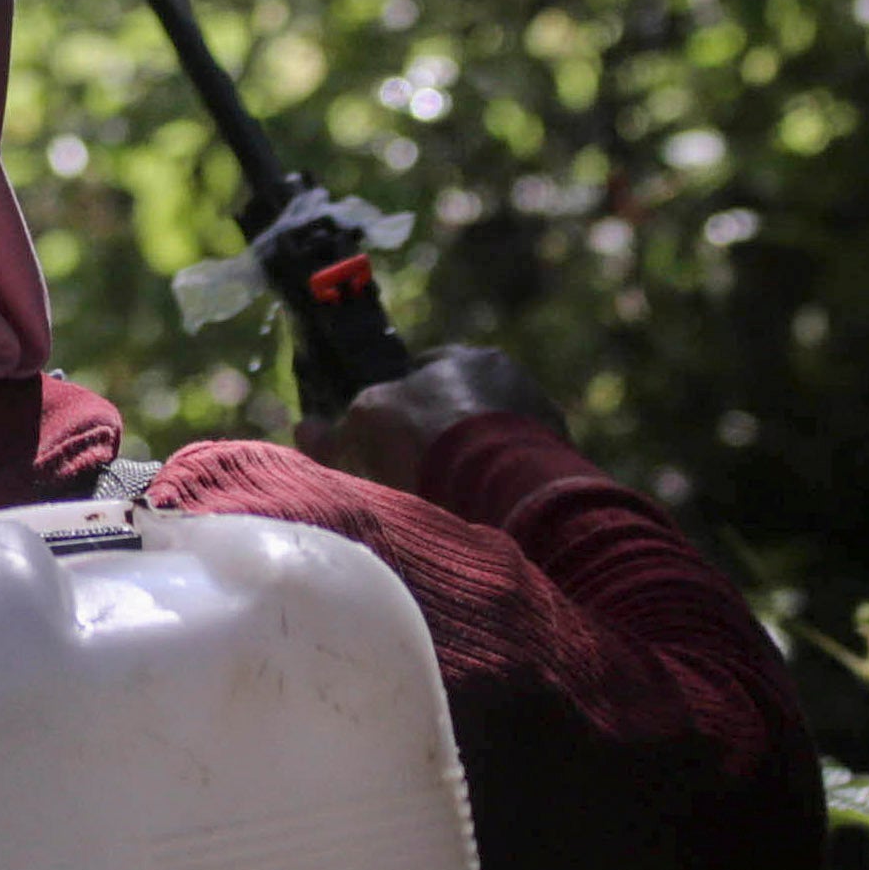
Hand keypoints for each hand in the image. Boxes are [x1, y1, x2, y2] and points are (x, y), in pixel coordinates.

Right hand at [297, 342, 560, 491]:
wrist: (499, 487)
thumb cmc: (424, 441)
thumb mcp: (363, 429)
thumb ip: (335, 431)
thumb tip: (305, 429)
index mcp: (467, 357)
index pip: (426, 370)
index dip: (399, 399)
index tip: (385, 433)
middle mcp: (513, 380)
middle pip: (464, 407)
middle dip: (440, 434)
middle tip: (413, 471)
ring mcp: (543, 422)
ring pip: (494, 440)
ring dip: (472, 462)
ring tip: (446, 499)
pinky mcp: (563, 464)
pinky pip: (519, 472)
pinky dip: (499, 487)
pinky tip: (480, 512)